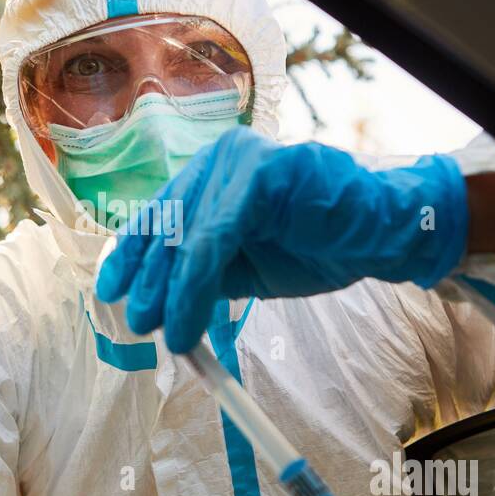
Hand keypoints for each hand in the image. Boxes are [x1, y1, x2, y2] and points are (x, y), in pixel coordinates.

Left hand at [96, 127, 467, 351]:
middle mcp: (220, 157)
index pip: (158, 212)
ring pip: (188, 237)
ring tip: (168, 338)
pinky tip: (189, 324)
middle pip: (166, 224)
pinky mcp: (261, 175)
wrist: (384, 232)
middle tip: (140, 326)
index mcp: (213, 171)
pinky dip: (196, 288)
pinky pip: (214, 240)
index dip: (130, 254)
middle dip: (149, 282)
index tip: (110, 292)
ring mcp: (241, 160)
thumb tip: (156, 305)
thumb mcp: (245, 262)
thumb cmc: (320, 244)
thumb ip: (204, 271)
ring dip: (172, 295)